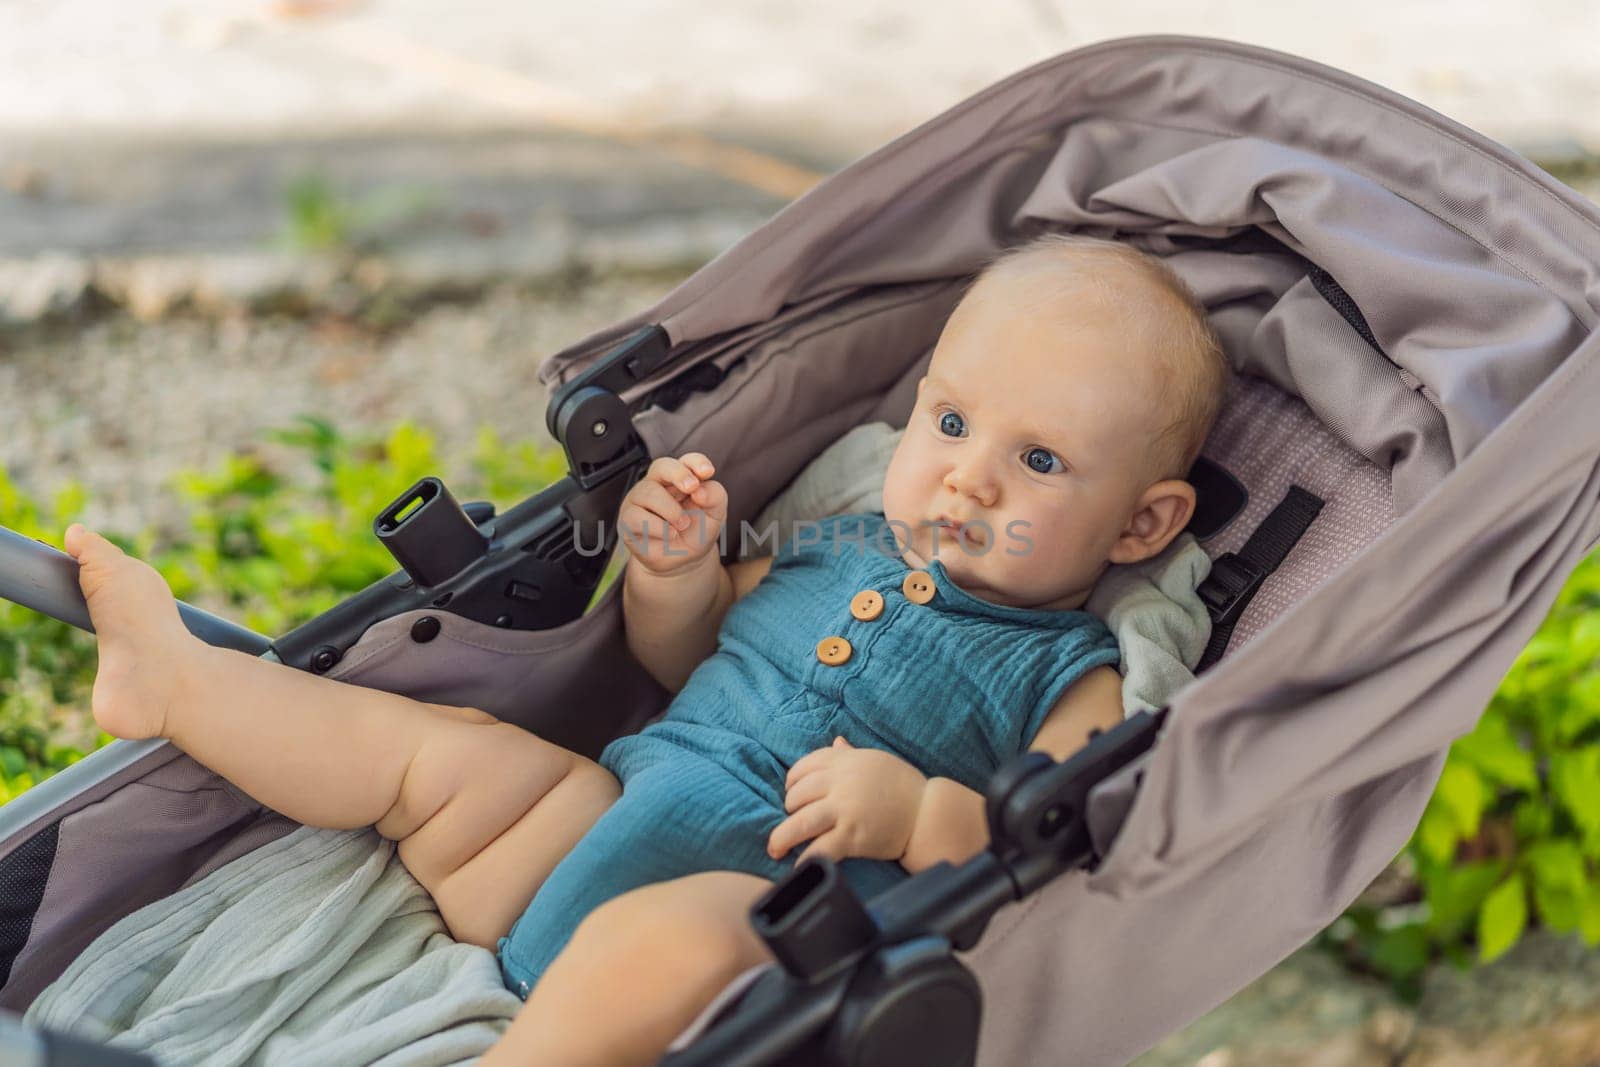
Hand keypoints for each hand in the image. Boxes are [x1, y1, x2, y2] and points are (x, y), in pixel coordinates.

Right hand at [618, 452, 728, 575]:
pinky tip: (670, 534)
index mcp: (681, 479)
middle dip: (678, 474)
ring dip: (671, 510)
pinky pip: (636, 516)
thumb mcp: (715, 514)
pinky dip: (658, 527)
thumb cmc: (695, 533)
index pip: (686, 460)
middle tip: (692, 488)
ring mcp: (640, 500)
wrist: (683, 561)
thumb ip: (715, 496)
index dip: (696, 462)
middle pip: (662, 466)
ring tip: (683, 525)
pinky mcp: (628, 519)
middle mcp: (658, 484)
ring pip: (649, 492)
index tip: (707, 472)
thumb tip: (700, 489)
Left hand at [767, 737, 926, 865]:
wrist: (927, 812)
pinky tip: (798, 866)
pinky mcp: (852, 835)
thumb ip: (850, 754)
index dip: (791, 783)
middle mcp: (840, 782)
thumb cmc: (903, 786)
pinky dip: (804, 859)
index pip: (803, 768)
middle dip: (788, 810)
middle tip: (789, 823)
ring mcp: (845, 809)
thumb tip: (836, 741)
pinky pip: (819, 848)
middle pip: (796, 795)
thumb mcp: (875, 761)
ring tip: (774, 848)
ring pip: (800, 822)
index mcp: (844, 761)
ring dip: (781, 838)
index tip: (791, 795)